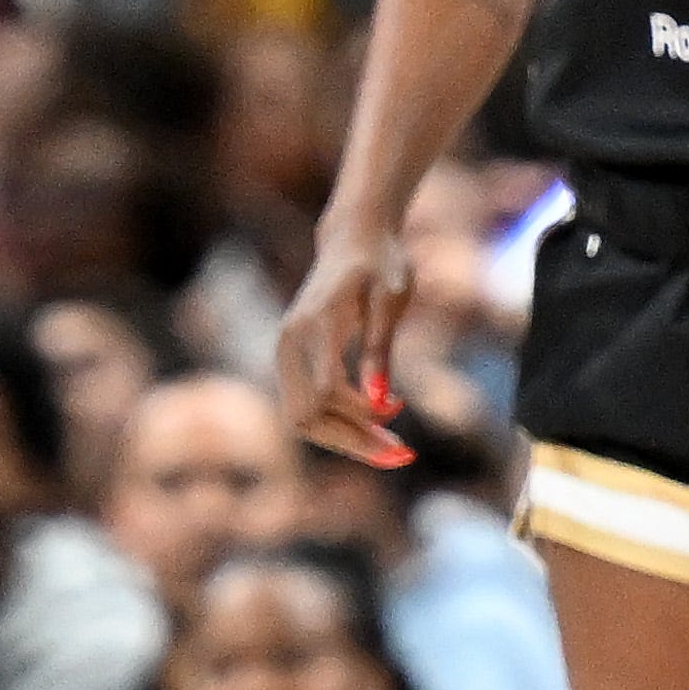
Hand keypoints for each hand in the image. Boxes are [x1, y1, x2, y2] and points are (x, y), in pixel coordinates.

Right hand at [277, 224, 419, 469]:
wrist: (354, 236)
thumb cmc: (381, 263)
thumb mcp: (391, 299)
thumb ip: (381, 348)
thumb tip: (381, 400)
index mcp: (314, 324)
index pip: (326, 392)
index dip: (362, 417)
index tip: (402, 413)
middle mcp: (290, 341)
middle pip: (306, 416)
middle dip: (354, 441)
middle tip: (403, 453)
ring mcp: (285, 352)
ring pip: (301, 419)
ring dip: (346, 438)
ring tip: (392, 443)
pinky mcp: (291, 359)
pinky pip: (305, 406)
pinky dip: (339, 422)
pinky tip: (377, 415)